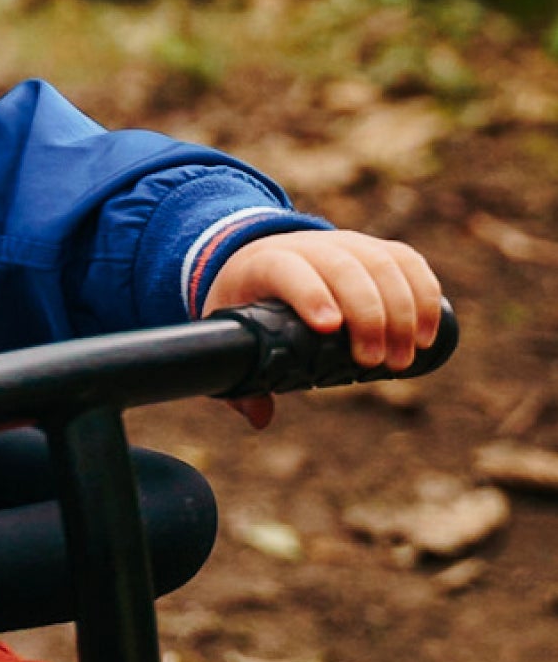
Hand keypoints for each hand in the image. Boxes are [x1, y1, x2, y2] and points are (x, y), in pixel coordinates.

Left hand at [205, 229, 442, 427]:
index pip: (286, 267)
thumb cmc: (250, 303)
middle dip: (367, 314)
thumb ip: (242, 375)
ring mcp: (344, 244)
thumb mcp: (236, 332)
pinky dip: (424, 294)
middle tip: (376, 364)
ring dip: (401, 312)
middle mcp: (306, 247)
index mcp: (263, 264)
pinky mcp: (376, 250)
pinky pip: (407, 261)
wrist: (265, 259)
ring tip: (403, 360)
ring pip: (379, 262)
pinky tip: (427, 335)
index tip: (328, 328)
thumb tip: (259, 417)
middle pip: (341, 266)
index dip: (308, 293)